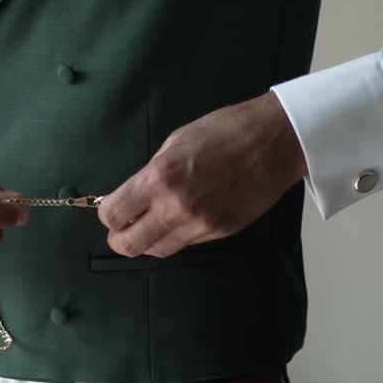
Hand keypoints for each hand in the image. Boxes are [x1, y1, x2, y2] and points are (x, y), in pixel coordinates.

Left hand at [98, 92, 307, 257]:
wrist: (274, 142)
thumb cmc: (225, 131)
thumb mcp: (176, 142)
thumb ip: (151, 172)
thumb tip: (132, 195)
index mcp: (160, 177)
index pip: (114, 215)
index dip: (108, 214)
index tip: (113, 208)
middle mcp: (176, 207)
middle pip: (129, 245)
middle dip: (120, 238)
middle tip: (123, 227)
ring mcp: (200, 224)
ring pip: (158, 250)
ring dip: (148, 240)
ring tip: (152, 223)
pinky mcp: (220, 232)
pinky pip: (186, 243)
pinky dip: (176, 235)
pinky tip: (181, 218)